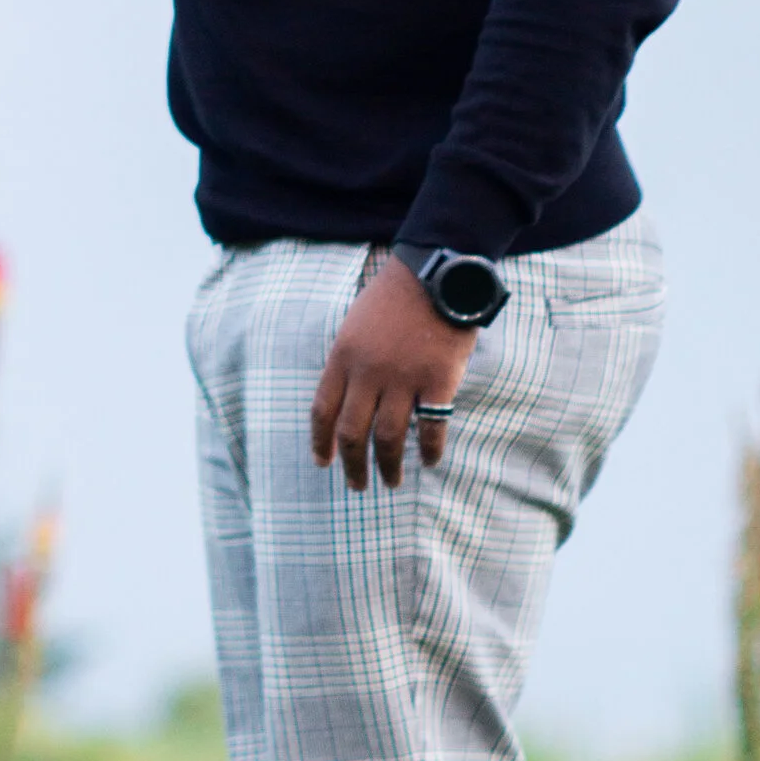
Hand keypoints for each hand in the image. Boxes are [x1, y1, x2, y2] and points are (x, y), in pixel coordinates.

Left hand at [310, 256, 475, 490]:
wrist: (437, 274)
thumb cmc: (395, 298)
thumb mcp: (355, 325)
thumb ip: (349, 363)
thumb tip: (346, 403)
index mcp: (343, 356)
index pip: (322, 409)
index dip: (320, 441)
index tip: (323, 463)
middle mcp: (368, 371)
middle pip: (353, 432)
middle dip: (352, 465)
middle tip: (357, 486)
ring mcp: (404, 378)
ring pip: (389, 437)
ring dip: (388, 466)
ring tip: (390, 482)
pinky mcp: (439, 381)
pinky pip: (432, 427)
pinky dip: (430, 449)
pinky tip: (430, 461)